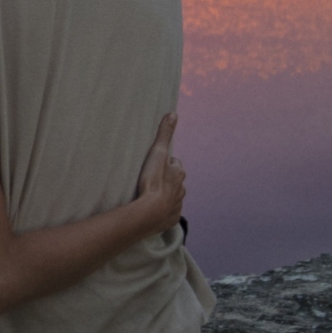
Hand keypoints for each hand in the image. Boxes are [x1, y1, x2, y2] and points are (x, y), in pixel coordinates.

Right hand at [134, 113, 185, 232]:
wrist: (150, 212)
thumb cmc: (153, 181)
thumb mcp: (157, 153)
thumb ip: (164, 134)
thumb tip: (173, 114)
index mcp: (179, 173)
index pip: (175, 163)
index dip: (167, 162)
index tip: (158, 163)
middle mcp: (181, 189)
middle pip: (176, 180)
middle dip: (168, 178)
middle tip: (154, 178)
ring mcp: (177, 205)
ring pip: (174, 196)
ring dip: (166, 194)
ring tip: (152, 194)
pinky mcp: (171, 219)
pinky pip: (169, 212)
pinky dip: (164, 210)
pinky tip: (154, 210)